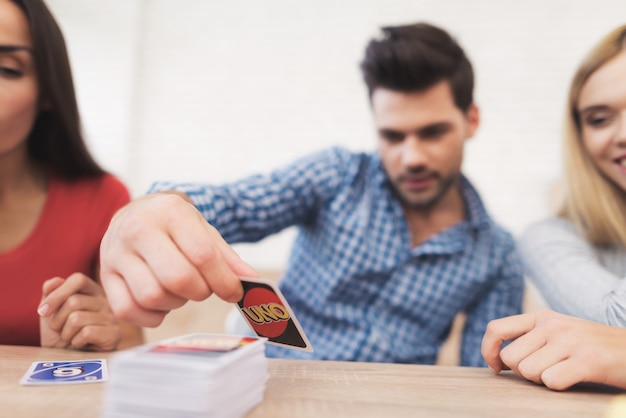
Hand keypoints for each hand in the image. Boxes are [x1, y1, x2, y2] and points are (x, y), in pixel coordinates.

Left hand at [38, 273, 122, 350]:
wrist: (73, 361)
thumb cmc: (63, 335)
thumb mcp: (52, 313)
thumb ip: (50, 294)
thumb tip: (53, 282)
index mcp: (91, 291)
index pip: (77, 279)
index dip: (57, 294)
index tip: (42, 312)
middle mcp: (105, 300)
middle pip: (73, 301)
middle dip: (57, 320)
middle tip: (60, 330)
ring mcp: (112, 316)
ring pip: (76, 318)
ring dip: (66, 333)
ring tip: (71, 338)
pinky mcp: (115, 333)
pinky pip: (86, 332)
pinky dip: (76, 341)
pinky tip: (82, 344)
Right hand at [99, 192, 257, 326]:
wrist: (136, 215)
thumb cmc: (175, 226)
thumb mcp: (203, 231)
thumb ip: (226, 257)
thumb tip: (249, 281)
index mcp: (170, 212)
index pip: (202, 254)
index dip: (223, 280)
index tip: (234, 292)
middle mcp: (137, 229)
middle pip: (177, 278)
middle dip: (200, 291)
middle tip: (204, 288)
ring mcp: (115, 253)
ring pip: (152, 296)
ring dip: (176, 303)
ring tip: (180, 290)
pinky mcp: (104, 276)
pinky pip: (128, 310)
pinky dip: (152, 315)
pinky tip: (162, 302)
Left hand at [481, 309, 625, 389]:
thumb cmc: (592, 347)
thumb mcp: (558, 333)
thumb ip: (530, 339)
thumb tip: (498, 360)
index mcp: (541, 316)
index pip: (496, 329)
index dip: (488, 351)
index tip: (497, 369)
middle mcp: (552, 324)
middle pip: (510, 359)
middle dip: (524, 373)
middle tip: (549, 370)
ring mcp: (570, 341)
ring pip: (528, 372)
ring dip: (543, 380)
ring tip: (566, 372)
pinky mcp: (587, 360)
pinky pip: (551, 381)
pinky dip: (559, 386)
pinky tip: (576, 378)